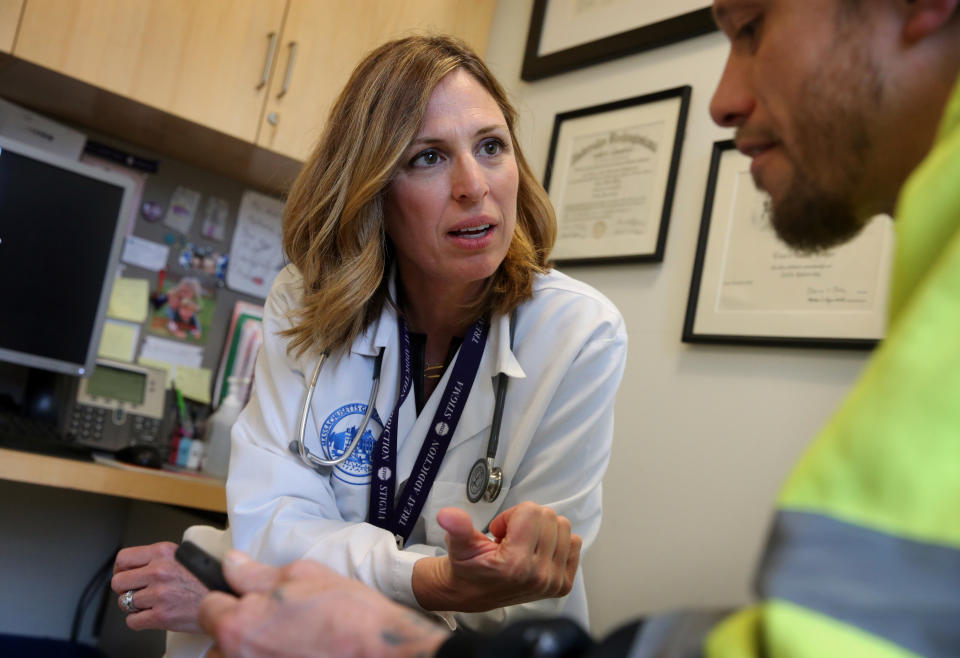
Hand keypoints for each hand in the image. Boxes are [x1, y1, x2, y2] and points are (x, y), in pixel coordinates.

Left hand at [111, 542, 206, 632]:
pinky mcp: (160, 616)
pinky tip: (153, 615)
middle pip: (118, 582)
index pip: (123, 558)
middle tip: (137, 591)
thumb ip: (163, 558)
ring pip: (124, 603)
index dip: (120, 568)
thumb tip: (140, 566)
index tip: (125, 573)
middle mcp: (159, 571)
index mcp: (164, 552)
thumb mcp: (187, 556)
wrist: (229, 598)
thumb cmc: (211, 580)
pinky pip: (132, 621)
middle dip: (125, 589)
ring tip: (151, 604)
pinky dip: (140, 621)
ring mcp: (158, 594)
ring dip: (135, 606)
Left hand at [199, 551, 449, 657]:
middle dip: (240, 626)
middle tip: (277, 618)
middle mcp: (236, 656)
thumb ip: (257, 573)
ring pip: (237, 657)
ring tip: (290, 640)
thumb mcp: (302, 575)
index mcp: (238, 624)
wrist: (380, 650)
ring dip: (253, 648)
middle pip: (220, 638)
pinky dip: (270, 657)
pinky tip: (296, 650)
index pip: (209, 606)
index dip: (230, 595)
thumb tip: (231, 564)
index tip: (249, 595)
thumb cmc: (345, 613)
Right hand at [412, 501, 581, 611]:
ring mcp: (553, 582)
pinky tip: (537, 551)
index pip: (531, 512)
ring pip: (562, 527)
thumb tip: (446, 515)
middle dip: (527, 521)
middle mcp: (539, 575)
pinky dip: (557, 541)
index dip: (511, 516)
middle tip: (510, 539)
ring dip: (542, 530)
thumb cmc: (467, 566)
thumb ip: (457, 527)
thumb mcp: (459, 544)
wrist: (471, 594)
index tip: (499, 532)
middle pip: (548, 517)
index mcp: (515, 564)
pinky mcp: (563, 585)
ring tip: (522, 546)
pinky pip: (574, 543)